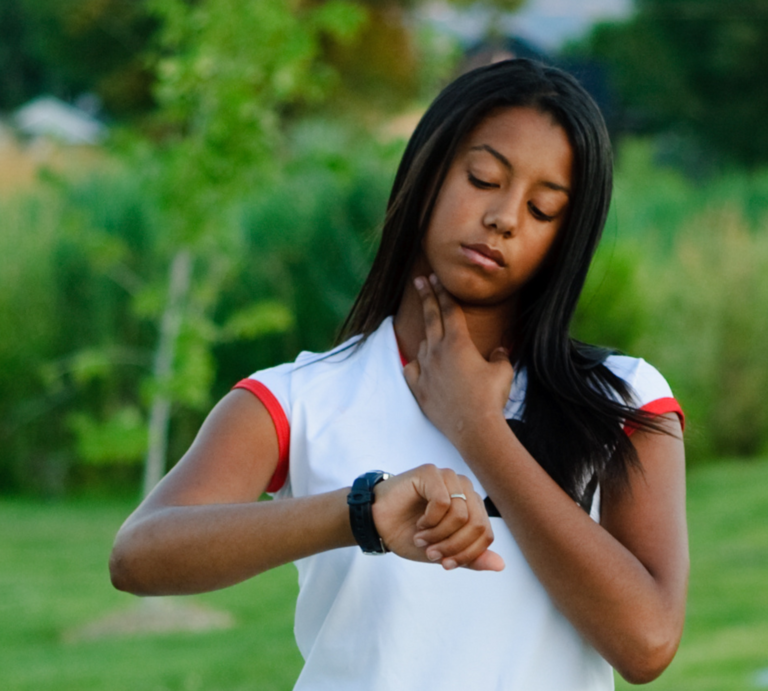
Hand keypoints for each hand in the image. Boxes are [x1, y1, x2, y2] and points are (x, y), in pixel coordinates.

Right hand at [372, 464, 503, 570]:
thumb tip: (501, 565)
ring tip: (422, 538)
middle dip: (454, 546)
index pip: (486, 534)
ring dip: (439, 535)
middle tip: (432, 553)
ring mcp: (448, 477)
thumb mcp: (443, 552)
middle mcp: (464, 488)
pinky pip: (443, 502)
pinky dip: (430, 520)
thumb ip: (470, 557)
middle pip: (477, 525)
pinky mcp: (431, 472)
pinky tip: (419, 523)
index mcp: (472, 505)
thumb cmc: (410, 534)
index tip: (445, 564)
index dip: (467, 554)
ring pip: (461, 514)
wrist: (378, 524)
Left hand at [403, 274, 513, 447]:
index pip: (449, 310)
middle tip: (419, 280)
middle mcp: (438, 352)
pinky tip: (418, 364)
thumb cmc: (491, 397)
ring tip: (430, 330)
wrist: (474, 427)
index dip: (443, 292)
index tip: (436, 278)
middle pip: (430, 318)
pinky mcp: (420, 389)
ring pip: (422, 345)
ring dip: (426, 336)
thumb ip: (499, 356)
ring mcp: (426, 370)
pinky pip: (412, 370)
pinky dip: (415, 364)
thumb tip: (498, 350)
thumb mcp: (503, 371)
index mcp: (458, 343)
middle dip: (426, 296)